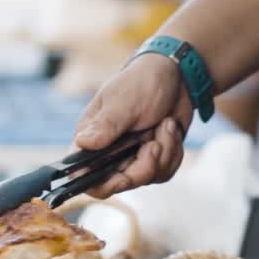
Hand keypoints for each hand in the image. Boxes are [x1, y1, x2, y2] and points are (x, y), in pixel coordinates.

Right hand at [72, 54, 193, 197]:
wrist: (178, 74)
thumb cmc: (143, 81)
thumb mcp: (124, 102)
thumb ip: (105, 126)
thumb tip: (81, 144)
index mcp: (92, 138)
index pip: (83, 176)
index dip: (99, 184)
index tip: (122, 177)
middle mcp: (108, 152)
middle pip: (120, 183)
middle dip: (144, 166)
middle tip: (153, 143)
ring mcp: (132, 156)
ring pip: (148, 178)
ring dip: (164, 152)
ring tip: (165, 125)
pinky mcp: (153, 157)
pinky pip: (165, 171)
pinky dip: (174, 151)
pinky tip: (170, 129)